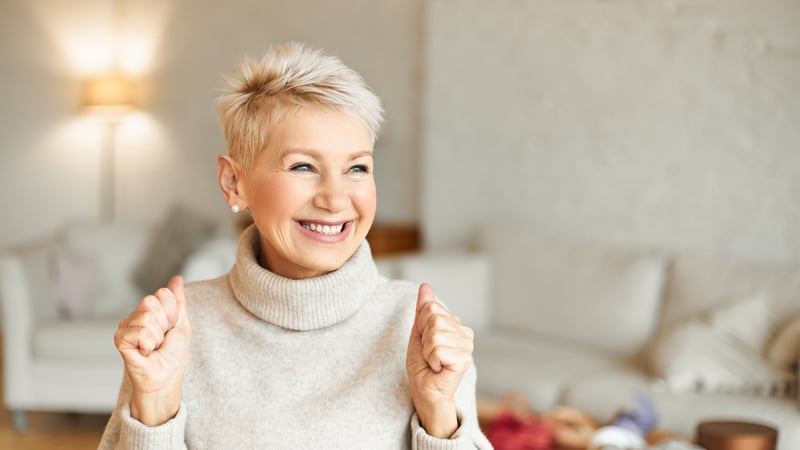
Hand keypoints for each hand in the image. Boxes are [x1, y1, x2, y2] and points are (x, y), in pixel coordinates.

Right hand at [114, 275, 191, 425]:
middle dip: (164, 322)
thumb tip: (176, 278)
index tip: (171, 328)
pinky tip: (145, 351)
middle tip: (162, 339)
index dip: (173, 312)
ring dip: (157, 336)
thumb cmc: (174, 355)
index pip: (162, 294)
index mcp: (151, 310)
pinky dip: (147, 343)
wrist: (167, 377)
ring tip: (153, 347)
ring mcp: (126, 326)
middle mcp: (136, 315)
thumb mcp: (182, 323)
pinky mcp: (120, 339)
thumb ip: (178, 300)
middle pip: (151, 301)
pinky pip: (138, 331)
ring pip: (146, 316)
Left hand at [406, 283, 474, 437]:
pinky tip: (439, 368)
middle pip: (433, 319)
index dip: (420, 326)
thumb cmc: (423, 366)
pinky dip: (432, 360)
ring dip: (428, 351)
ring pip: (435, 334)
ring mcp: (467, 346)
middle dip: (424, 339)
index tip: (425, 342)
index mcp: (456, 324)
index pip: (431, 307)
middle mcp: (465, 333)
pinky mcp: (464, 359)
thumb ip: (423, 310)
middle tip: (430, 355)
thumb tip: (425, 286)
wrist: (425, 391)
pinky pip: (437, 349)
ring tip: (435, 362)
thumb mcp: (418, 333)